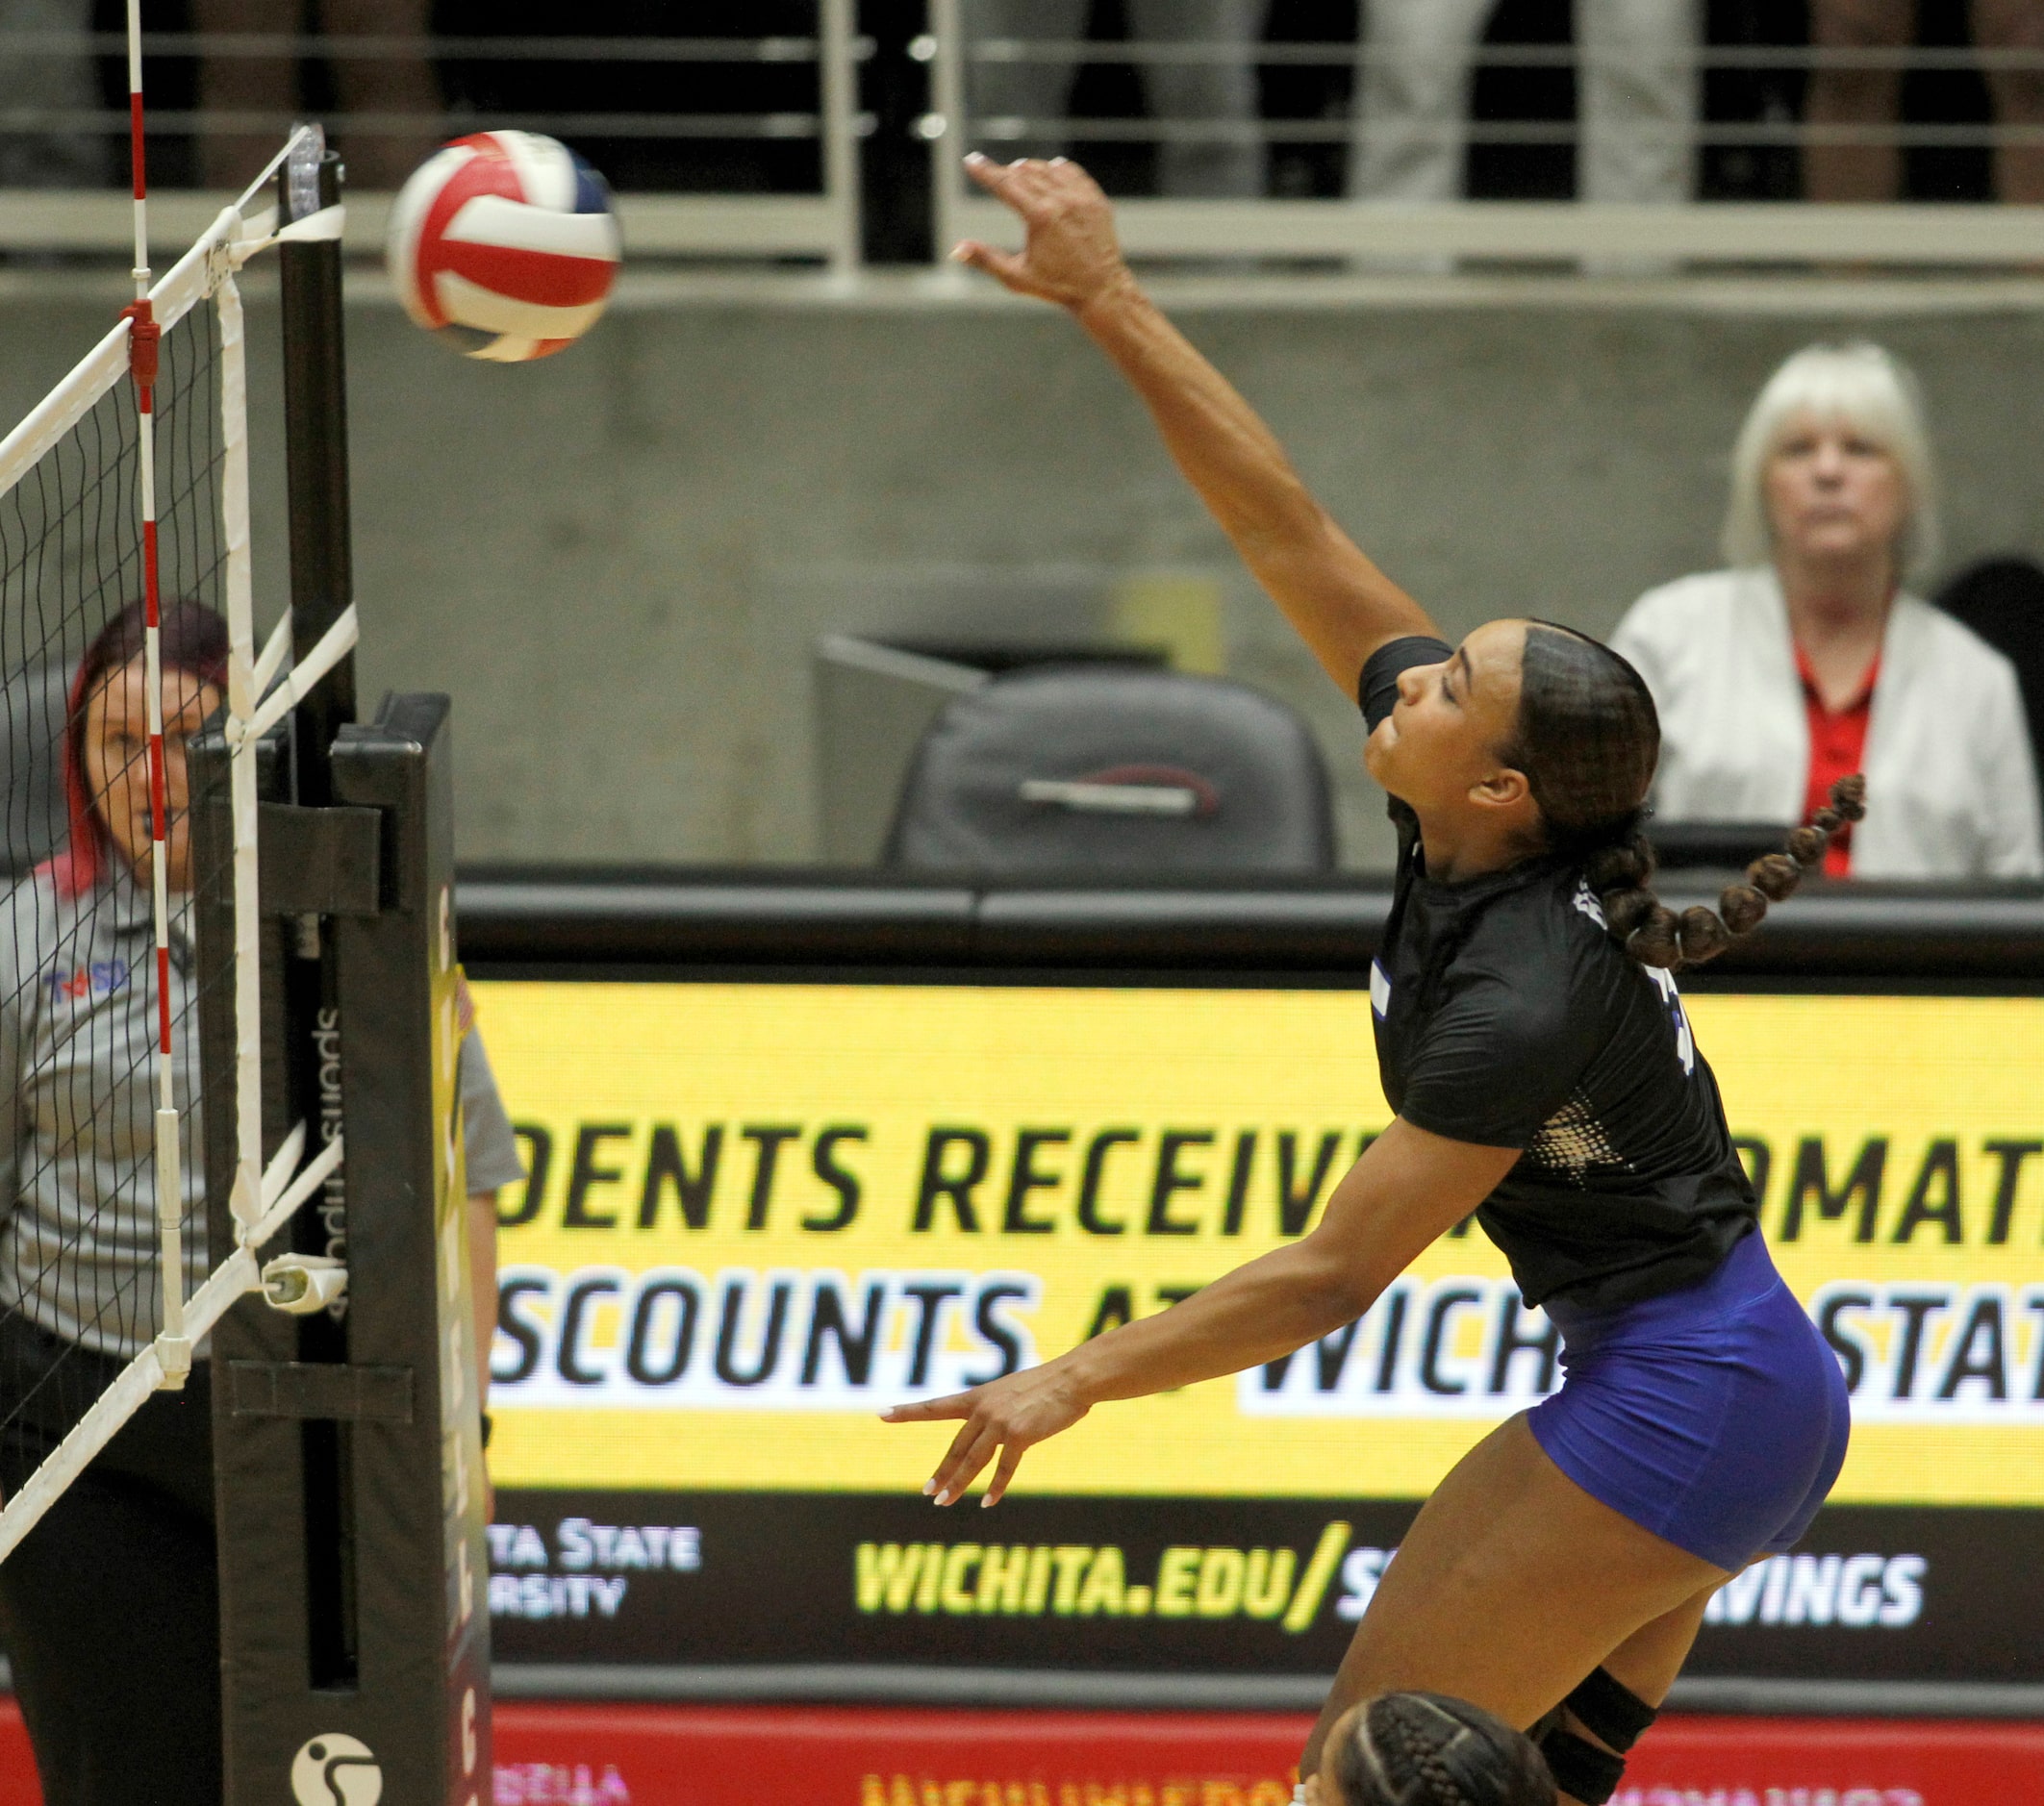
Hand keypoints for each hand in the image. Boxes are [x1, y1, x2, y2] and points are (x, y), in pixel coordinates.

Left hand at [881, 1360, 1091, 1506]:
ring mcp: (1000, 1422)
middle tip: (928, 1492)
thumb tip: (993, 1428)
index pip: (936, 1406)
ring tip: (943, 1502)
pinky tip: (987, 1502)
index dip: (908, 1411)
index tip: (882, 1414)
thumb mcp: (1014, 1391)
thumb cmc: (1049, 1384)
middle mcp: (984, 1409)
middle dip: (941, 1472)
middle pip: (956, 1447)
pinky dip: (996, 1487)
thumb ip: (999, 1409)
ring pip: (972, 1460)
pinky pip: (1004, 1467)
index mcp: (979, 1396)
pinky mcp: (1020, 1435)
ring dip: (957, 1484)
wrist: (1074, 1379)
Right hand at [952, 153, 1133, 312]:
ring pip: (1049, 170)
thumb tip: (956, 250)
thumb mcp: (1016, 277)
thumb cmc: (1057, 286)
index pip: (1005, 184)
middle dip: (1006, 171)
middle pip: (1025, 173)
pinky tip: (1051, 169)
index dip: (985, 172)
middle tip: (993, 173)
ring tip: (1018, 171)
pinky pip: (1074, 174)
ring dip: (1030, 168)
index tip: (971, 160)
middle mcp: (1062, 201)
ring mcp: (1081, 198)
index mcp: (1040, 217)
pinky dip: (1058, 169)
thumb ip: (985, 260)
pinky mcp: (1096, 200)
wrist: (1101, 289)